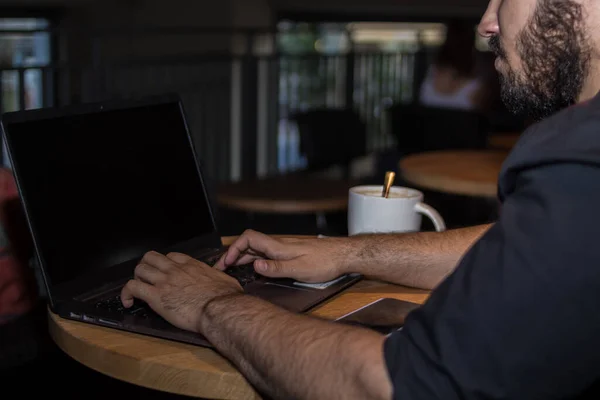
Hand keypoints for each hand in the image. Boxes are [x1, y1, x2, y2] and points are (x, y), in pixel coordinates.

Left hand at [120, 251, 242, 332]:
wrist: (219, 308)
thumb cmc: (226, 297)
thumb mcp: (226, 280)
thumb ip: (219, 278)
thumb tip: (225, 283)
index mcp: (192, 265)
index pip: (171, 256)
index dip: (165, 264)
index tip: (167, 274)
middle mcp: (175, 269)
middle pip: (151, 257)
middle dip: (146, 267)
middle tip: (148, 280)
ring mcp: (164, 281)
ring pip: (139, 269)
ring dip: (137, 279)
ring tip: (138, 291)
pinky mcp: (155, 296)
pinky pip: (132, 287)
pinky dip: (126, 294)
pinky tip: (128, 302)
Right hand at [214, 230, 351, 282]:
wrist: (343, 255)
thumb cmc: (325, 262)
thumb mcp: (300, 270)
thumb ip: (276, 268)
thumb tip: (255, 265)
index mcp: (278, 246)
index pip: (248, 238)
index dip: (233, 248)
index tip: (226, 263)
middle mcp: (278, 244)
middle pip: (248, 244)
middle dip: (232, 254)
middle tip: (221, 269)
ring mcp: (283, 248)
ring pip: (256, 248)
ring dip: (241, 257)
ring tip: (231, 270)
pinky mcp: (289, 252)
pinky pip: (265, 253)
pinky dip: (253, 259)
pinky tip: (253, 268)